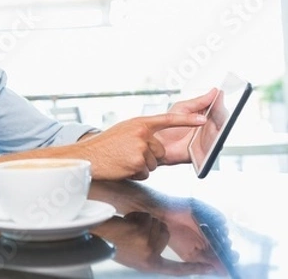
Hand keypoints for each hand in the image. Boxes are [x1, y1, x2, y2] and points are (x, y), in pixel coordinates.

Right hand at [77, 112, 205, 179]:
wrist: (88, 156)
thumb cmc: (105, 145)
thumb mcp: (125, 130)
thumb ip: (142, 132)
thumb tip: (155, 140)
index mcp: (140, 123)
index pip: (169, 119)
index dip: (188, 119)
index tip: (204, 119)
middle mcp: (142, 133)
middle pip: (160, 151)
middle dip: (148, 157)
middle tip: (128, 155)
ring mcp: (140, 148)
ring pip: (153, 164)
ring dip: (141, 166)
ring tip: (123, 160)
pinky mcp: (138, 162)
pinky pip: (146, 173)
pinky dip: (135, 173)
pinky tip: (122, 167)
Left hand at [92, 212, 218, 275]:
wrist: (96, 237)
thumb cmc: (113, 244)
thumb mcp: (136, 256)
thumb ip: (153, 255)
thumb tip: (165, 244)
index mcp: (150, 265)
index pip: (177, 269)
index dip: (195, 269)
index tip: (212, 268)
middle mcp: (151, 256)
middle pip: (166, 233)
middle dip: (153, 227)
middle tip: (135, 232)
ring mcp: (146, 244)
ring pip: (156, 223)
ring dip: (143, 220)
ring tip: (129, 228)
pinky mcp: (141, 233)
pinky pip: (146, 218)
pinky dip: (136, 216)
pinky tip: (126, 223)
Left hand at [154, 88, 217, 164]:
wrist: (158, 144)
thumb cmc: (167, 127)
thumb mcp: (182, 109)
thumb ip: (199, 101)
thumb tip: (214, 92)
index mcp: (201, 114)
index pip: (216, 106)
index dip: (219, 102)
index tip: (220, 97)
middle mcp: (207, 126)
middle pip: (221, 119)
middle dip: (221, 114)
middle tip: (218, 111)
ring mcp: (207, 138)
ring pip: (221, 132)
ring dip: (220, 128)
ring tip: (215, 123)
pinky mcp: (206, 150)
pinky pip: (215, 146)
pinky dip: (215, 142)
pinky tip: (212, 137)